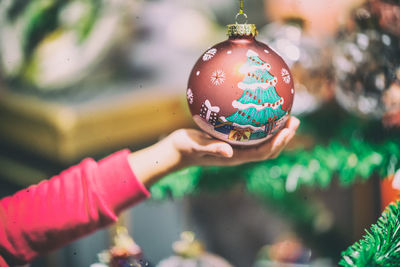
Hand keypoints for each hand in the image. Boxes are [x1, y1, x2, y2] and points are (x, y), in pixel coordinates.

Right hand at [171, 116, 299, 166]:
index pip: (263, 152)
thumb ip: (211, 149)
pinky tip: (259, 108)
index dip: (278, 143)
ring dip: (276, 131)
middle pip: (269, 149)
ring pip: (262, 141)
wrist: (177, 151)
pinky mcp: (231, 140)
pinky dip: (260, 123)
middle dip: (284, 137)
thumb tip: (229, 152)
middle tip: (294, 120)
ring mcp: (236, 147)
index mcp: (236, 157)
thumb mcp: (195, 146)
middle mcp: (240, 153)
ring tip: (286, 115)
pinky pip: (250, 133)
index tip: (289, 129)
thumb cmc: (185, 148)